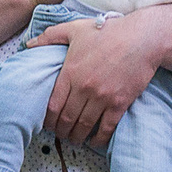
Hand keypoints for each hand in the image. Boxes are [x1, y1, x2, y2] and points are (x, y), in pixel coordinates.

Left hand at [30, 11, 163, 147]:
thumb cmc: (108, 32)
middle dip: (61, 131)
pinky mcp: (120, 103)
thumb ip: (50, 36)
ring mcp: (102, 97)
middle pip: (67, 119)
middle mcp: (84, 88)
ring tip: (75, 140)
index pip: (52, 105)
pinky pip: (106, 128)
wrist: (142, 38)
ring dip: (77, 137)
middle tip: (61, 135)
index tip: (48, 124)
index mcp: (70, 72)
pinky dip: (99, 139)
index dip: (48, 119)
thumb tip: (29, 44)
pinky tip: (95, 142)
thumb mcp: (75, 29)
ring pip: (84, 126)